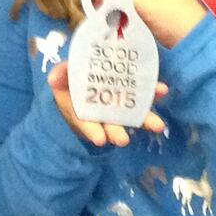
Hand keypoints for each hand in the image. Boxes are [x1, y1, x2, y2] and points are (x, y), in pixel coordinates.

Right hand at [46, 63, 169, 148]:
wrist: (86, 74)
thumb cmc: (71, 80)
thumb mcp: (62, 78)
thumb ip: (60, 76)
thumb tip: (52, 79)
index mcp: (83, 111)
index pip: (86, 124)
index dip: (92, 132)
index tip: (100, 140)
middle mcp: (103, 113)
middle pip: (111, 125)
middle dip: (117, 132)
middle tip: (123, 141)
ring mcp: (120, 105)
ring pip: (132, 115)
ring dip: (145, 120)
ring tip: (158, 126)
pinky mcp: (133, 95)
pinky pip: (144, 95)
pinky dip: (154, 94)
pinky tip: (163, 90)